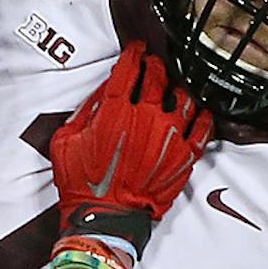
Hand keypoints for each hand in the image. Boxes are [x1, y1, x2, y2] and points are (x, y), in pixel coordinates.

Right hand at [50, 43, 212, 249]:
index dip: (133, 55)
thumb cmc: (82, 184)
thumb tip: (101, 92)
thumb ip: (84, 112)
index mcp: (114, 113)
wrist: (105, 218)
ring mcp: (169, 137)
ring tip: (172, 88)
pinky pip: (203, 127)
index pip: (128, 70)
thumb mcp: (65, 141)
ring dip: (177, 88)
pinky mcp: (184, 156)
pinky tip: (197, 111)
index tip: (136, 50)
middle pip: (157, 78)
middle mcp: (145, 119)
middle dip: (154, 66)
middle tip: (152, 65)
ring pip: (182, 98)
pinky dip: (201, 115)